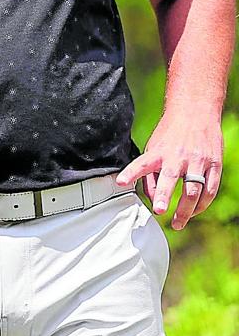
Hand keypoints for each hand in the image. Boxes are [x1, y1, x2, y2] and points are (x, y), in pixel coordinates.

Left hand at [116, 106, 222, 229]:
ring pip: (193, 190)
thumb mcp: (154, 147)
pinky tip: (194, 212)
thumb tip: (150, 198)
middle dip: (164, 195)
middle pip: (170, 179)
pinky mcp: (214, 164)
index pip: (141, 163)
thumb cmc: (170, 134)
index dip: (130, 173)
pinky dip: (202, 204)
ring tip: (177, 223)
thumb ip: (150, 173)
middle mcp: (177, 156)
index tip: (120, 182)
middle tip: (159, 211)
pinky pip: (210, 190)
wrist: (196, 112)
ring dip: (185, 210)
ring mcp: (197, 161)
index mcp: (159, 151)